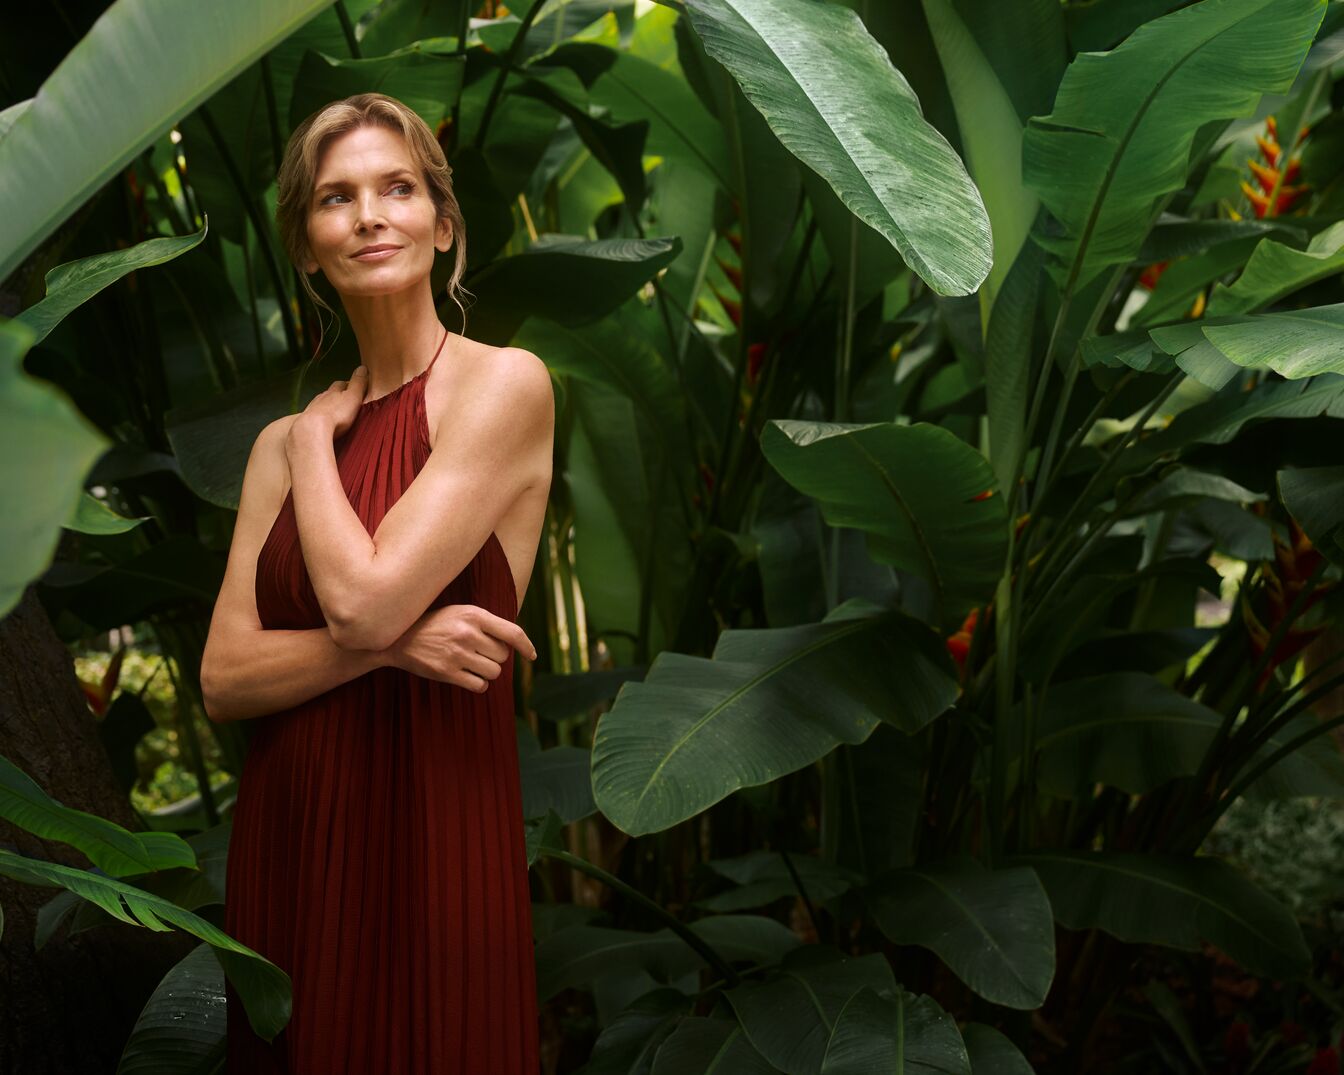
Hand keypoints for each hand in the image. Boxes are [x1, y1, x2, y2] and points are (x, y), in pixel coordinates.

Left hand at [300, 365, 368, 439]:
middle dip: (336, 395)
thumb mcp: (353, 397)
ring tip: (334, 413)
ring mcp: (312, 410)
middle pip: (329, 393)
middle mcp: (321, 398)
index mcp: (333, 392)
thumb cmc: (336, 414)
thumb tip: (362, 368)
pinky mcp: (307, 422)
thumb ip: (358, 384)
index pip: (341, 384)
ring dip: (327, 406)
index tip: (354, 387)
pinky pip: (314, 417)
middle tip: (344, 400)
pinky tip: (323, 424)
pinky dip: (319, 418)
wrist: (313, 429)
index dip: (348, 385)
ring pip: (320, 404)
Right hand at [384, 603, 536, 691]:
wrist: (399, 638)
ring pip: (494, 672)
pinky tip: (467, 675)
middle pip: (503, 656)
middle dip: (496, 657)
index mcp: (474, 615)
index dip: (527, 646)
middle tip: (480, 653)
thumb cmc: (436, 624)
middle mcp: (468, 633)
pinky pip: (480, 685)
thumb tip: (516, 640)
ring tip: (472, 663)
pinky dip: (478, 683)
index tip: (532, 655)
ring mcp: (457, 654)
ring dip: (488, 672)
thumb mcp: (461, 612)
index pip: (513, 632)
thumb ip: (486, 622)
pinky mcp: (447, 672)